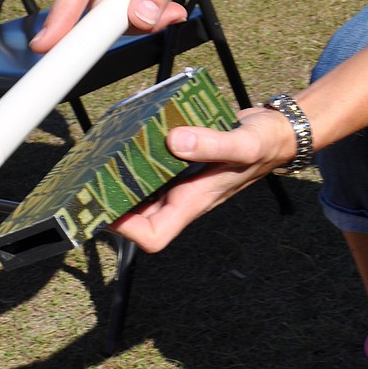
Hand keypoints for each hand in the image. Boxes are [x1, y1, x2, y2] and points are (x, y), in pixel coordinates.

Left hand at [110, 106, 297, 251]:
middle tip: (90, 180)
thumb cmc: (265, 143)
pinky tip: (129, 139)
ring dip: (121, 181)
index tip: (109, 209)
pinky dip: (137, 160)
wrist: (278, 132)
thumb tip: (175, 142)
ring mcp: (182, 181)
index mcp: (195, 201)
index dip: (128, 231)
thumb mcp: (243, 143)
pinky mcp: (182, 163)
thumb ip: (212, 144)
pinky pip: (153, 169)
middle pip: (139, 217)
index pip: (154, 235)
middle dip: (112, 204)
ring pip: (143, 193)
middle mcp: (184, 196)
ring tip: (99, 161)